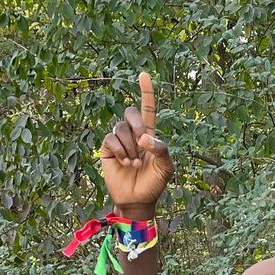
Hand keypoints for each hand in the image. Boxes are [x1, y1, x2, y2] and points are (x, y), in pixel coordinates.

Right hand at [99, 72, 173, 213]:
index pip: (147, 109)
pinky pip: (111, 138)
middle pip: (131, 112)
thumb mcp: (166, 168)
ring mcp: (120, 141)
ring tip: (134, 164)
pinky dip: (120, 151)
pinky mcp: (108, 149)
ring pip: (121, 127)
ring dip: (130, 147)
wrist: (138, 200)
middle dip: (138, 126)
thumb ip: (161, 149)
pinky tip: (124, 163)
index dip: (146, 92)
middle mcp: (133, 134)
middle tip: (142, 145)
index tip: (143, 74)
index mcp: (149, 135)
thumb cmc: (154, 184)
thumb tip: (143, 138)